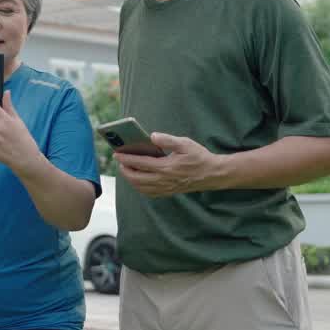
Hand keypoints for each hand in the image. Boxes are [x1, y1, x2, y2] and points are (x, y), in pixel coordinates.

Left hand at [113, 133, 227, 197]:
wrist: (212, 174)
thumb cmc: (198, 157)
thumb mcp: (185, 143)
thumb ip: (167, 140)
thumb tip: (151, 136)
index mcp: (166, 167)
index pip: (140, 163)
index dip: (126, 158)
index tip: (117, 154)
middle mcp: (164, 180)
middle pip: (136, 178)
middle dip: (125, 170)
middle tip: (120, 161)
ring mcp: (166, 188)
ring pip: (141, 187)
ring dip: (131, 179)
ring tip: (127, 168)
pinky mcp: (169, 192)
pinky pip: (149, 192)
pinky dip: (139, 187)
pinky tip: (138, 179)